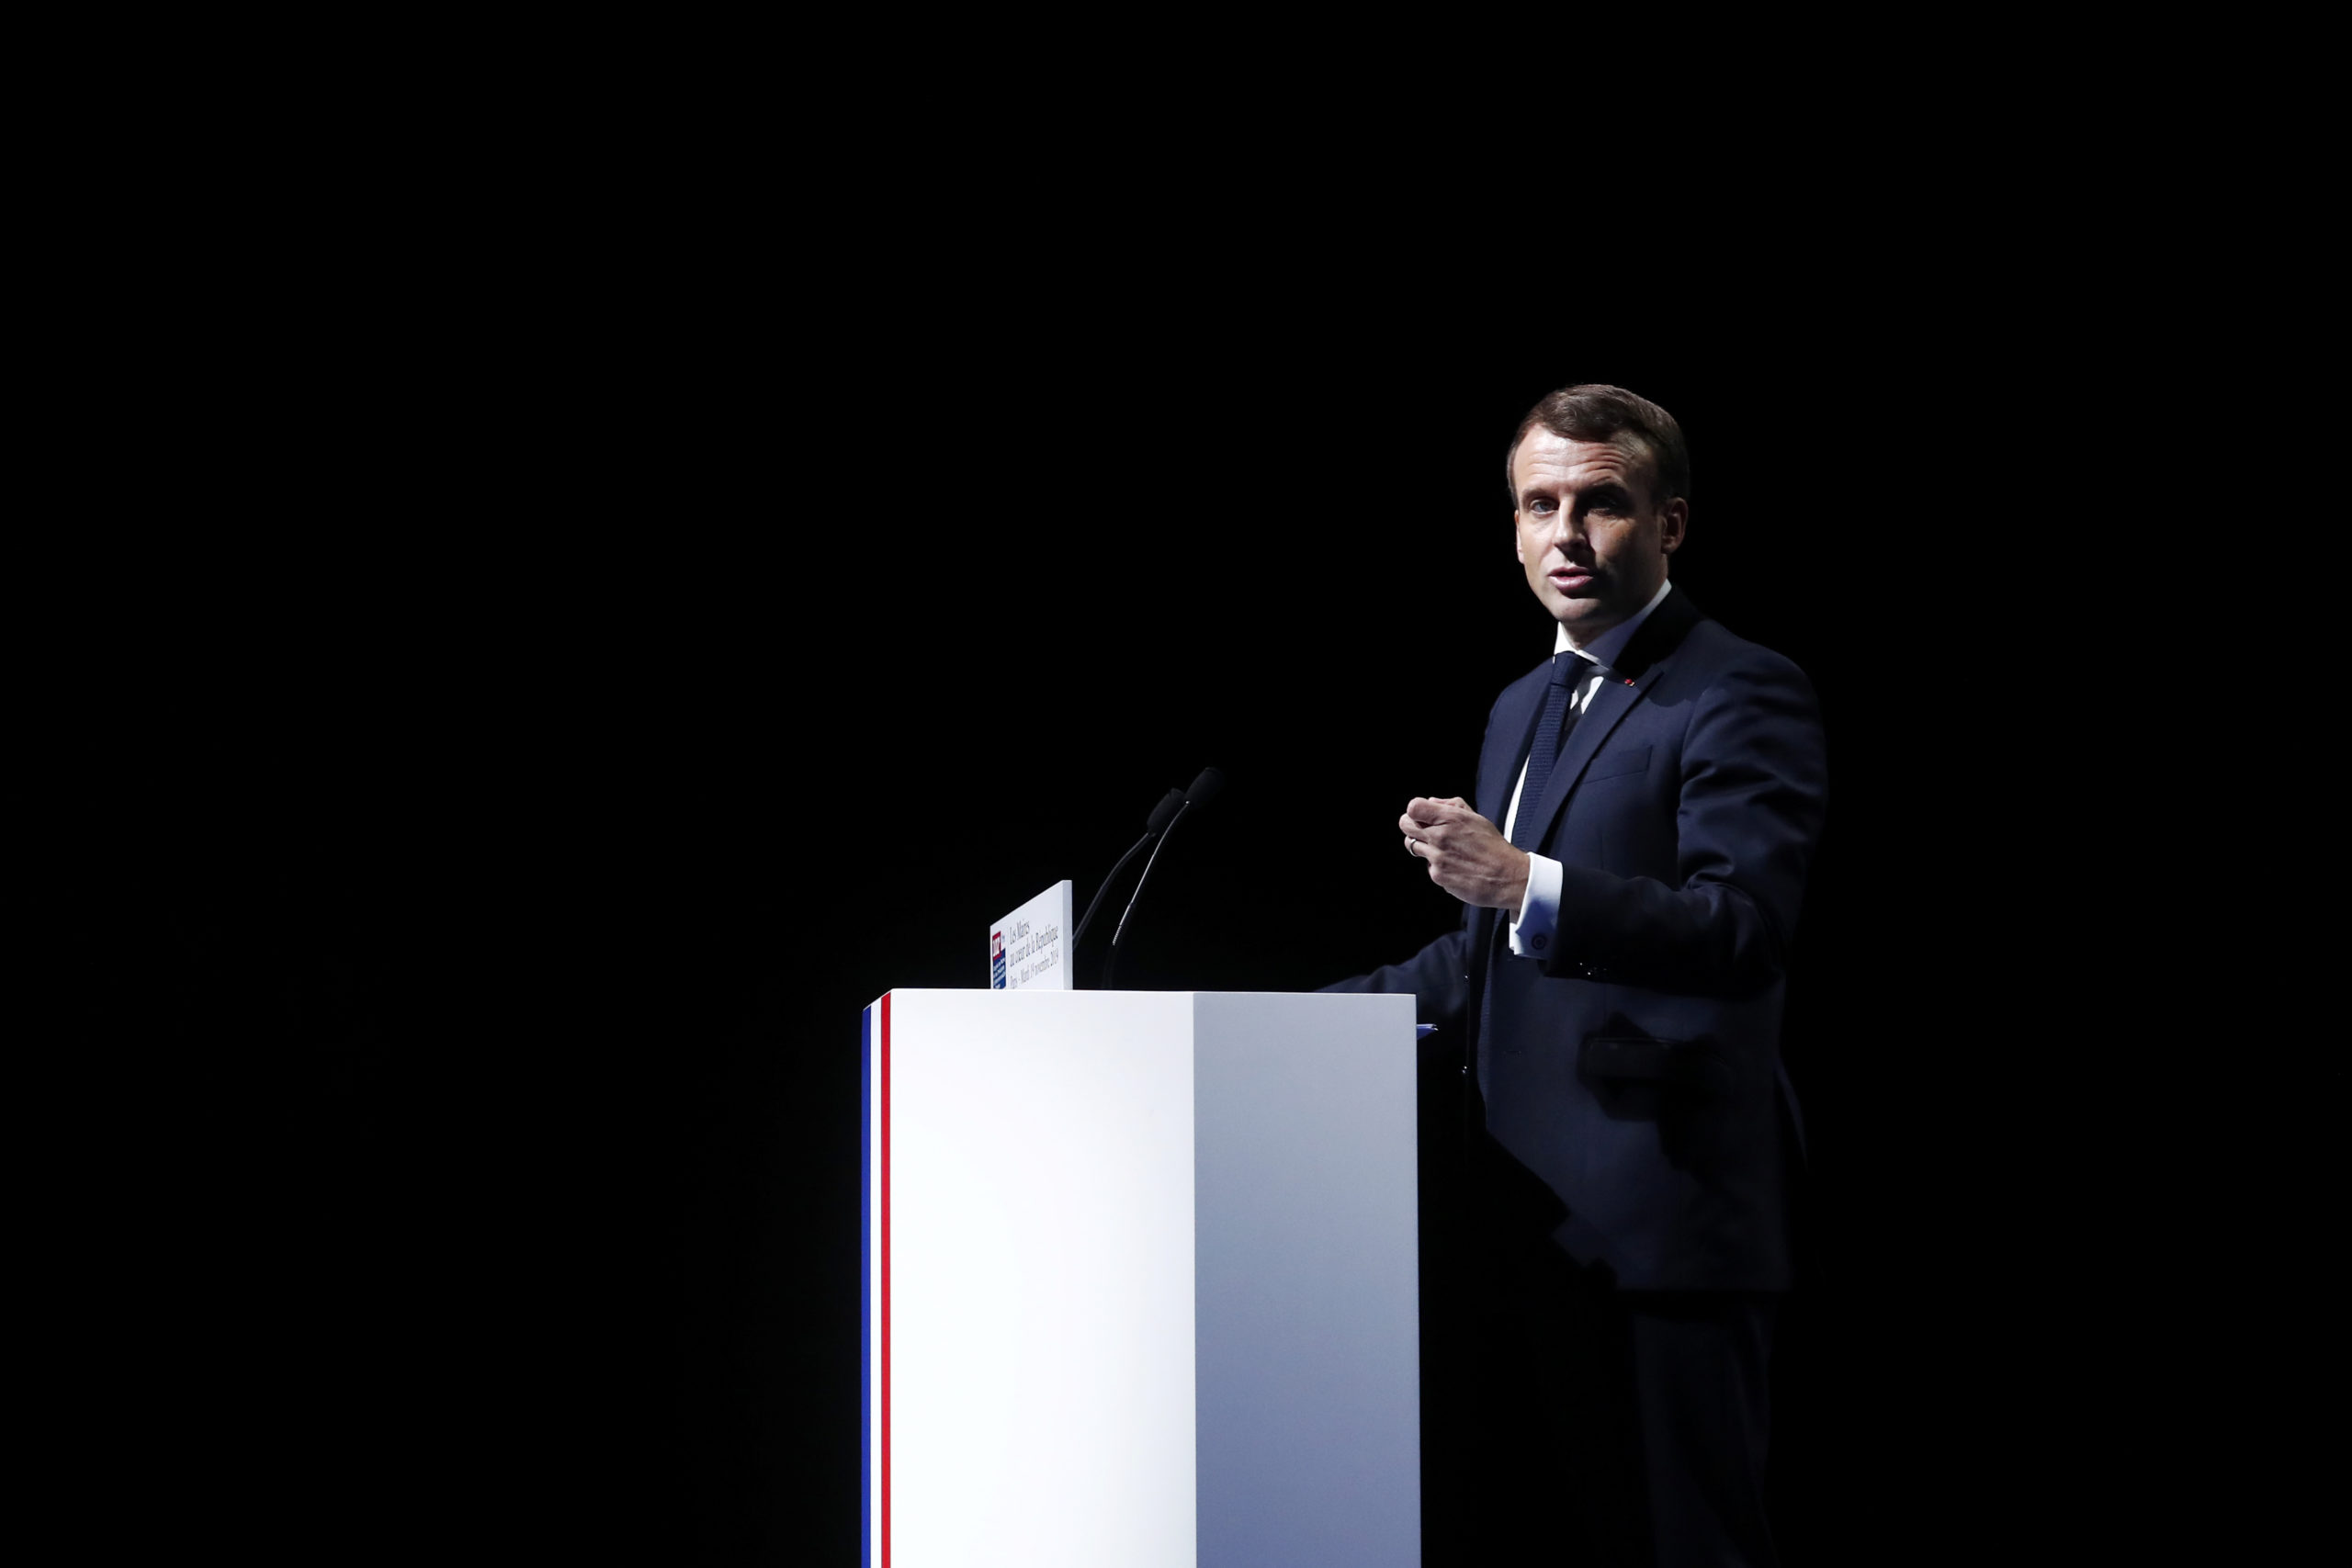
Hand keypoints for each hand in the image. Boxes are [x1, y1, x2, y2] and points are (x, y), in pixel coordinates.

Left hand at [1400, 796, 1529, 910]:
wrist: (1506, 877)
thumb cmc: (1493, 846)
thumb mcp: (1476, 818)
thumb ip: (1451, 805)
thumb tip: (1431, 802)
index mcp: (1451, 818)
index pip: (1414, 808)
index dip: (1415, 810)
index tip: (1422, 815)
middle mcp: (1440, 837)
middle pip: (1405, 825)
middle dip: (1412, 825)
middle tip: (1423, 830)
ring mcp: (1437, 857)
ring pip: (1412, 846)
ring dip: (1423, 845)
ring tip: (1442, 848)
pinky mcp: (1438, 875)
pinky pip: (1428, 865)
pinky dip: (1437, 865)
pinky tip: (1454, 865)